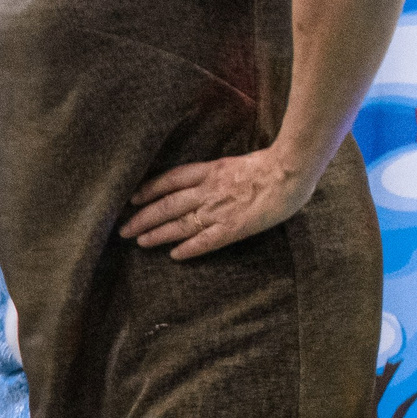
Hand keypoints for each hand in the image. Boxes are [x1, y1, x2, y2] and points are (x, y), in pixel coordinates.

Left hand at [119, 149, 315, 260]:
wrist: (292, 169)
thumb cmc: (274, 162)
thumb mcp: (237, 161)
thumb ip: (220, 172)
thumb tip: (209, 178)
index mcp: (210, 170)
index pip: (170, 180)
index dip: (149, 190)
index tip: (133, 198)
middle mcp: (208, 190)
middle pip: (167, 204)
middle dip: (143, 217)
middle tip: (124, 229)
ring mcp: (219, 210)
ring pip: (180, 223)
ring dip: (158, 234)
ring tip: (140, 242)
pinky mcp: (233, 227)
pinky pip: (206, 241)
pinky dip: (189, 248)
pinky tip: (174, 255)